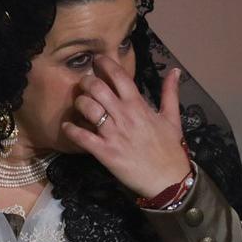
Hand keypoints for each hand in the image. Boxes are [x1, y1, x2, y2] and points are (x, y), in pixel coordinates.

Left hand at [60, 55, 191, 197]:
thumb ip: (170, 92)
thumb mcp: (172, 118)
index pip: (118, 76)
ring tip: (79, 104)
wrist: (168, 179)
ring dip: (79, 102)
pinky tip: (67, 127)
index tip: (97, 61)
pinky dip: (71, 130)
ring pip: (87, 108)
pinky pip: (82, 137)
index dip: (104, 64)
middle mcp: (123, 115)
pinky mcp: (105, 152)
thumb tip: (174, 70)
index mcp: (138, 105)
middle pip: (97, 88)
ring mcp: (112, 134)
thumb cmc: (170, 149)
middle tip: (84, 84)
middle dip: (86, 82)